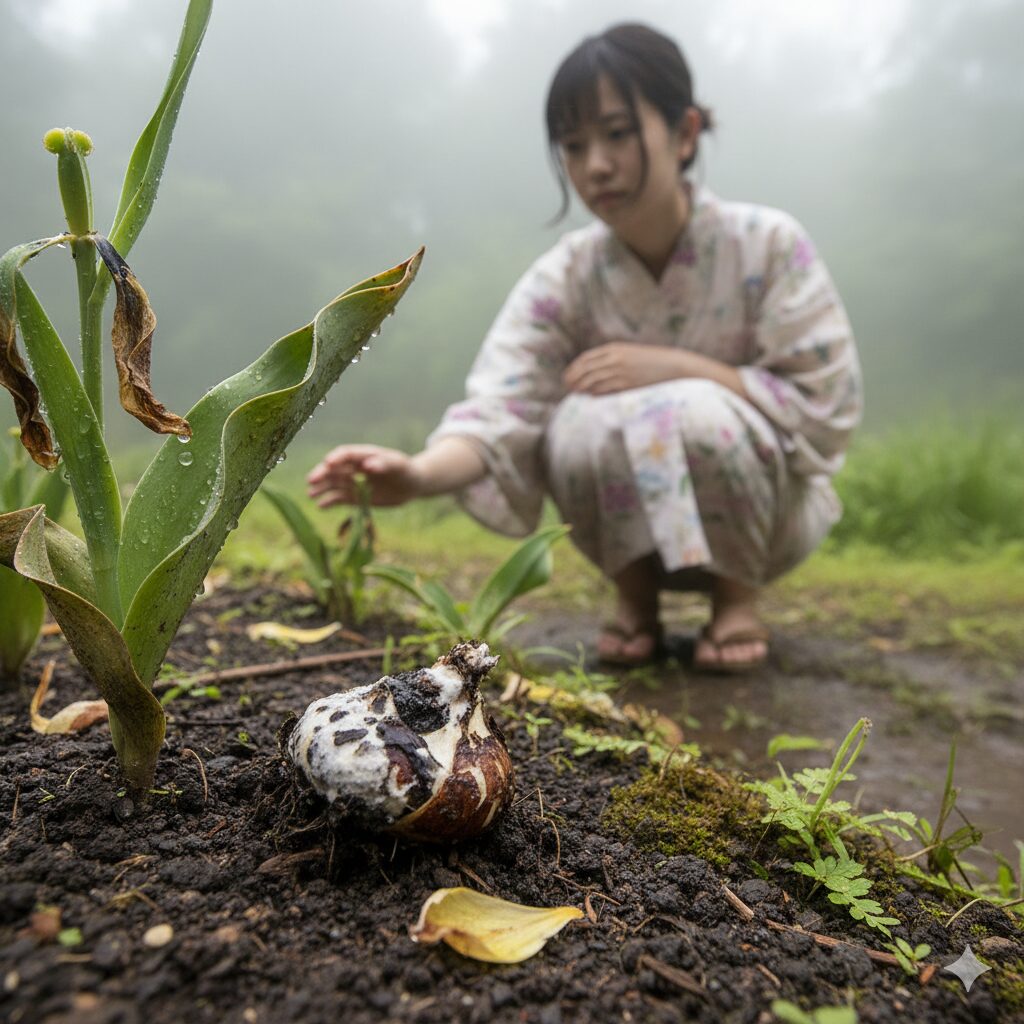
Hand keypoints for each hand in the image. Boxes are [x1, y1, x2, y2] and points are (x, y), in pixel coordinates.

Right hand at [307, 444, 420, 508]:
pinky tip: (321, 506)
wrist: (412, 485)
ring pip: (334, 484)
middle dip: (322, 474)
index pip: (346, 454)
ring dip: (322, 488)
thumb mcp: (398, 466)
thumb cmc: (405, 470)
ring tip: (311, 494)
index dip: (337, 458)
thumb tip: (368, 465)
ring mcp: (354, 482)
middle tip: (311, 481)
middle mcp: (355, 467)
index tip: (328, 463)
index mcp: (364, 455)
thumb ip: (384, 464)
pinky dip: (330, 501)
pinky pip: (340, 498)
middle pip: (335, 469)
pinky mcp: (356, 496)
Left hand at [563, 343, 693, 395]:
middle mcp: (615, 359)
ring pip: (592, 380)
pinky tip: (591, 396)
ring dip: (581, 387)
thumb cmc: (652, 361)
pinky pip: (604, 390)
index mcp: (614, 348)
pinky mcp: (626, 384)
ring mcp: (620, 372)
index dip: (573, 367)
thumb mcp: (630, 354)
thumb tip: (593, 371)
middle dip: (573, 378)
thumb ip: (612, 359)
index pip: (586, 358)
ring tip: (576, 392)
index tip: (567, 375)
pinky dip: (594, 393)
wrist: (673, 365)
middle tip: (567, 386)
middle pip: (585, 369)